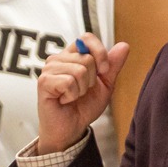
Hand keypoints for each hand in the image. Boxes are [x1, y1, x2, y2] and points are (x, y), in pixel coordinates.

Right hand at [34, 32, 127, 154]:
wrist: (71, 128)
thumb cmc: (83, 106)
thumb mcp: (105, 84)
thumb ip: (113, 65)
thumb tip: (124, 45)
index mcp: (72, 55)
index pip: (86, 38)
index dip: (99, 52)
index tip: (104, 70)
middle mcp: (58, 59)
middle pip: (86, 57)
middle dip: (91, 79)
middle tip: (81, 90)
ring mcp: (49, 70)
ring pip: (79, 70)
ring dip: (81, 89)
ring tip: (72, 95)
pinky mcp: (44, 82)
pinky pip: (69, 82)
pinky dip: (72, 95)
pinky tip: (64, 100)